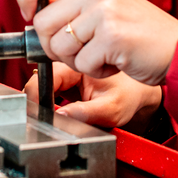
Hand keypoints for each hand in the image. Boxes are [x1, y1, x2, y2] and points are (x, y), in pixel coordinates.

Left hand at [16, 0, 177, 85]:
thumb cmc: (142, 34)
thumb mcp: (107, 6)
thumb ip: (75, 4)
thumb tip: (36, 13)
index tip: (30, 15)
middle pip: (42, 23)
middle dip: (54, 47)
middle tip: (81, 51)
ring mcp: (103, 12)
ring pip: (59, 47)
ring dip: (78, 62)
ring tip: (104, 55)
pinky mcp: (111, 37)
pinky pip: (82, 64)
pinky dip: (96, 71)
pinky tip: (115, 63)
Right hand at [24, 64, 162, 129]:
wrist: (139, 89)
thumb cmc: (130, 94)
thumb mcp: (113, 108)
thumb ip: (86, 113)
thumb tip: (58, 116)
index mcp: (79, 62)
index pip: (45, 75)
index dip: (38, 96)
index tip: (41, 113)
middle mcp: (69, 61)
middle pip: (38, 78)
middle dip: (39, 99)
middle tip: (56, 115)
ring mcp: (65, 67)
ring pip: (40, 83)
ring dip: (43, 98)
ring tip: (63, 111)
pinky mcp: (64, 75)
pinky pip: (46, 85)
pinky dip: (48, 98)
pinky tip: (62, 107)